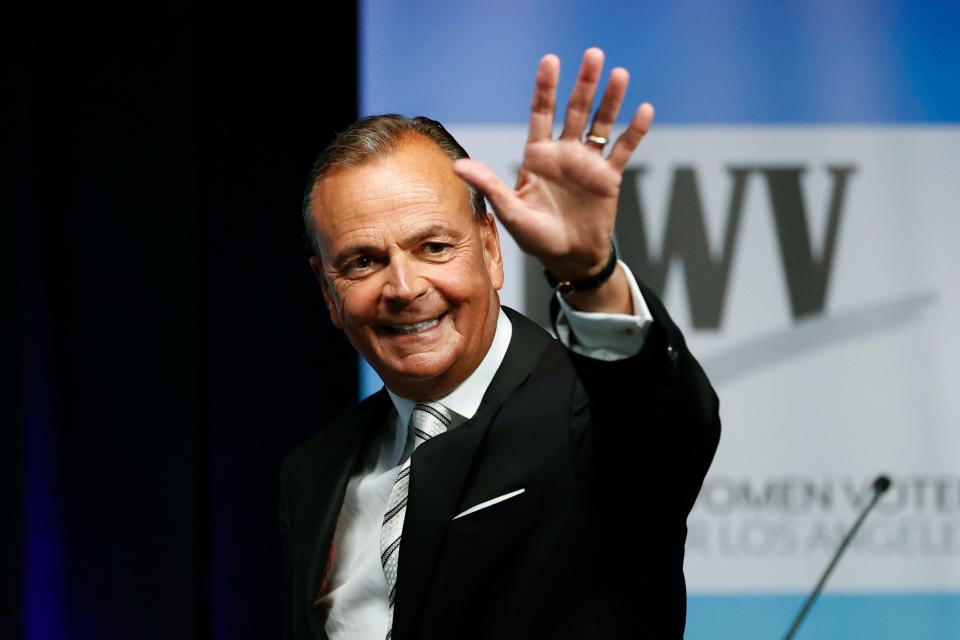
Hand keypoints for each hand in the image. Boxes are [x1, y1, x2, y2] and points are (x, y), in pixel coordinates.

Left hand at [453, 47, 653, 282]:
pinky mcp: (608, 177)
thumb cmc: (536, 237)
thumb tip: (458, 166)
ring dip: (611, 100)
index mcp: (537, 156)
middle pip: (575, 110)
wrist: (569, 258)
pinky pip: (623, 149)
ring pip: (601, 124)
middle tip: (593, 55)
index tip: (550, 61)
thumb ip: (489, 185)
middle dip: (584, 83)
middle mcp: (563, 153)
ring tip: (619, 74)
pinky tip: (644, 110)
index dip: (546, 88)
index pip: (541, 114)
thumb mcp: (510, 212)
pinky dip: (634, 131)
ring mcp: (588, 163)